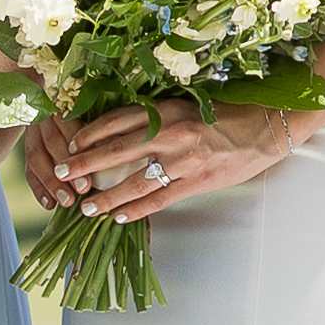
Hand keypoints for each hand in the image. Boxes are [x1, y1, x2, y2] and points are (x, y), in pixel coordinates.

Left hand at [30, 97, 301, 222]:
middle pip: (116, 150)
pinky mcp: (197, 181)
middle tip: (60, 174)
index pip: (116, 121)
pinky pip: (160, 199)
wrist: (264, 128)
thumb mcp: (186, 107)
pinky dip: (137, 209)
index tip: (71, 145)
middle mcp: (170, 132)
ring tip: (86, 208)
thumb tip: (121, 132)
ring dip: (106, 196)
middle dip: (84, 164)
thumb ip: (156, 117)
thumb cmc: (223, 115)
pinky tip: (119, 217)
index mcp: (165, 110)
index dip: (90, 135)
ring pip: (135, 181)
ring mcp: (183, 159)